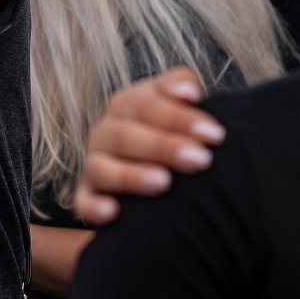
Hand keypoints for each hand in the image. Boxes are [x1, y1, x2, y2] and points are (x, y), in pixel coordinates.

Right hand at [71, 67, 225, 225]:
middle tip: (201, 160)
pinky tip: (113, 212)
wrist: (157, 177)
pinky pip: (83, 202)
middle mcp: (105, 133)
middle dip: (164, 147)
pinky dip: (94, 207)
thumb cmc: (177, 136)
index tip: (216, 135)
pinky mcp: (87, 197)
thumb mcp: (179, 106)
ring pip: (102, 168)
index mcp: (126, 106)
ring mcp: (94, 164)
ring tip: (164, 183)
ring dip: (130, 175)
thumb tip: (188, 92)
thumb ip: (182, 85)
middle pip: (126, 135)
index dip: (181, 118)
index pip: (147, 105)